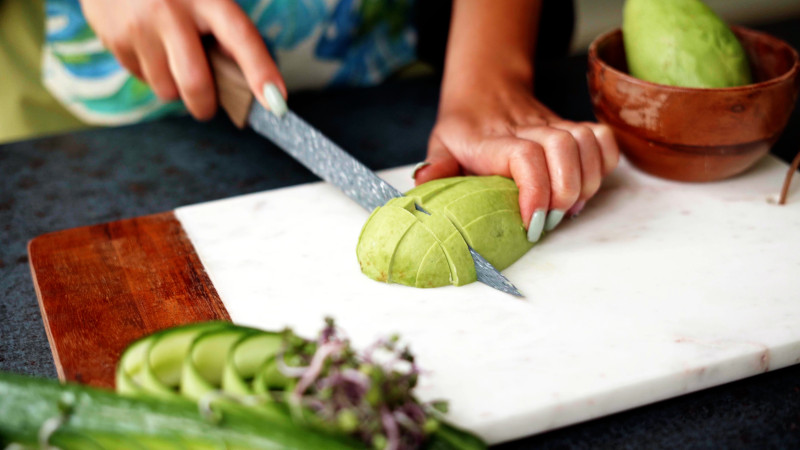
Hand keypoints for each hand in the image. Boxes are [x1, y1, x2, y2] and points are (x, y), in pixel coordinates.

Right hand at [80, 0, 285, 119]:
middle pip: (196, 82)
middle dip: (206, 105)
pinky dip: (152, 74)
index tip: (276, 101)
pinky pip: (142, 78)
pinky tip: (149, 47)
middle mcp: (170, 10)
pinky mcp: (113, 37)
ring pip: (167, 89)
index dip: (260, 71)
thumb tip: (243, 79)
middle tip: (208, 106)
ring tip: (173, 60)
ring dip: (175, 88)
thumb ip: (223, 29)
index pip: (240, 38)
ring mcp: (139, 26)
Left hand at [414, 75, 618, 241]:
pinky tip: (585, 183)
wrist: (486, 90)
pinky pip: (602, 138)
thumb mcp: (440, 145)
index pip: (524, 156)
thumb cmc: (464, 128)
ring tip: (569, 206)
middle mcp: (528, 128)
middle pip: (563, 147)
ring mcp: (554, 125)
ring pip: (586, 141)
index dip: (535, 190)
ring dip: (586, 181)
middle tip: (551, 219)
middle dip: (565, 191)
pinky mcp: (572, 127)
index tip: (531, 221)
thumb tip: (423, 183)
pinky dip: (603, 163)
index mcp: (492, 140)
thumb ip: (435, 166)